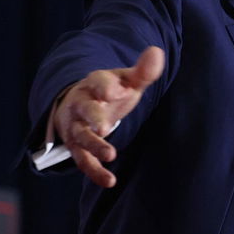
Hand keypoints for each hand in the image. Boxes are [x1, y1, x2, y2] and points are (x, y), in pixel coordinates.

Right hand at [52, 46, 164, 187]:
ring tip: (111, 155)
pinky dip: (94, 171)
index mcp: (94, 83)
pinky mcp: (76, 147)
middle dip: (93, 116)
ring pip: (81, 137)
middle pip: (84, 109)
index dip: (105, 86)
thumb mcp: (126, 81)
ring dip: (94, 146)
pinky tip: (110, 181)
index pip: (97, 81)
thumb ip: (143, 71)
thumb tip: (157, 52)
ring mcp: (76, 126)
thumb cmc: (110, 92)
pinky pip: (83, 160)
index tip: (116, 91)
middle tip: (104, 126)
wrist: (80, 104)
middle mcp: (81, 104)